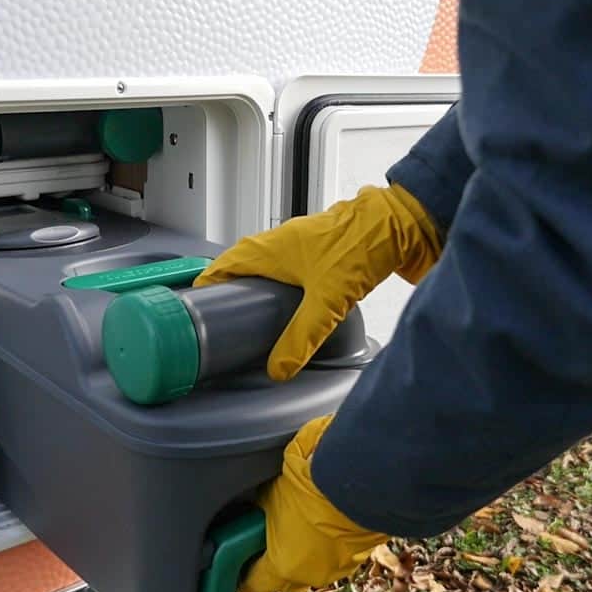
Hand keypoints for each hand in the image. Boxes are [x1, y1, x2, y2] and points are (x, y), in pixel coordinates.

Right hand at [194, 184, 440, 380]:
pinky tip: (291, 308)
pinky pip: (286, 270)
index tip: (196, 313)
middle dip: (229, 295)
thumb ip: (300, 338)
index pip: (220, 268)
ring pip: (264, 269)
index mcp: (266, 249)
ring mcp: (297, 245)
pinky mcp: (318, 251)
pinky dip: (279, 288)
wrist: (395, 223)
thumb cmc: (358, 245)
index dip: (206, 289)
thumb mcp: (325, 302)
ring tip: (251, 321)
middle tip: (222, 324)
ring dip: (255, 291)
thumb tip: (278, 368)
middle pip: (239, 269)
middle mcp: (276, 243)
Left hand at [237, 415, 388, 591]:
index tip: (241, 571)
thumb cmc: (312, 485)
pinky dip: (330, 543)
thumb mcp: (272, 494)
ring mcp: (339, 568)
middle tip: (269, 540)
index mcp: (282, 566)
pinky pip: (337, 555)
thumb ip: (260, 511)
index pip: (254, 586)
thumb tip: (253, 507)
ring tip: (302, 524)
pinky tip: (327, 521)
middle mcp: (310, 575)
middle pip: (284, 580)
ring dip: (306, 552)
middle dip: (276, 564)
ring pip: (313, 568)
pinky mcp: (362, 554)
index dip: (246, 578)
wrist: (360, 475)